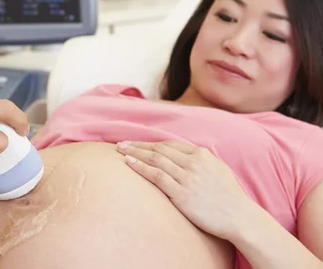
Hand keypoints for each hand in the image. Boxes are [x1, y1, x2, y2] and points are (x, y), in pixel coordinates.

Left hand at [117, 140, 252, 239]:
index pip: (170, 144)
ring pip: (155, 159)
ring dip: (135, 153)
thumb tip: (182, 157)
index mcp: (202, 154)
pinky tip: (129, 162)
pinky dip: (141, 167)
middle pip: (159, 149)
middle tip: (121, 144)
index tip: (136, 143)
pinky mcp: (182, 194)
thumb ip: (199, 161)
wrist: (240, 217)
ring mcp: (188, 177)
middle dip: (138, 145)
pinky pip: (157, 176)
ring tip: (121, 151)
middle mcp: (194, 162)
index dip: (150, 143)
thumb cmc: (229, 197)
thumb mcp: (217, 170)